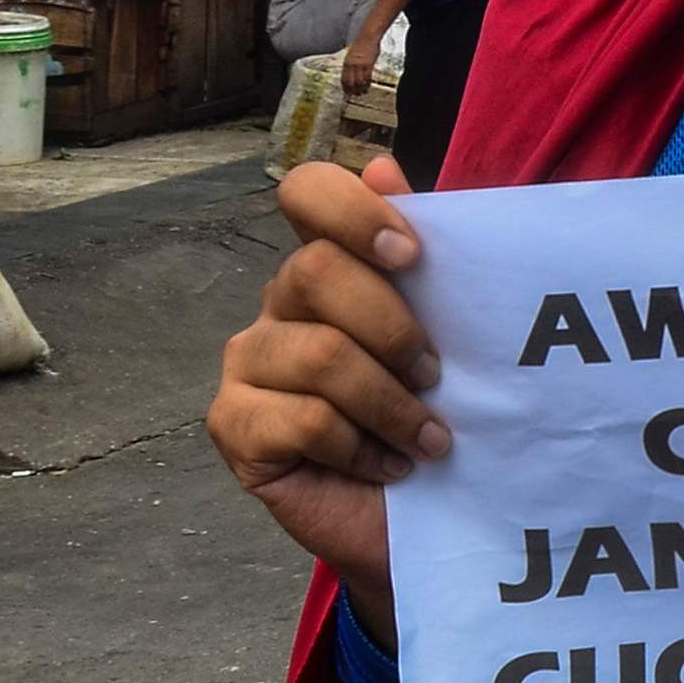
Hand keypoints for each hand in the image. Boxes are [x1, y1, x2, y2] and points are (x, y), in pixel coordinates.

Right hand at [207, 156, 442, 637]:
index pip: (308, 194)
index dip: (353, 211)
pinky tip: (388, 467)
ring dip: (391, 404)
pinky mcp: (234, 426)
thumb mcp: (449, 333)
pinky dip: (360, 447)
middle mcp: (280, 304)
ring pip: (318, 355)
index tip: (412, 255)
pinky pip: (301, 421)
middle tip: (437, 375)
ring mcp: (248, 364)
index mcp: (329, 264)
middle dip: (392, 327)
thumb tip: (384, 166)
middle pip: (316, 271)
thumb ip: (425, 256)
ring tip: (430, 439)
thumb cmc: (436, 413)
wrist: (424, 516)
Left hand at [337, 44, 377, 99]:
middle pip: (350, 82)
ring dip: (361, 89)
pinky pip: (367, 77)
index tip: (347, 92)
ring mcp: (360, 65)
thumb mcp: (352, 55)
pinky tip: (368, 85)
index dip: (345, 87)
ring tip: (363, 92)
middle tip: (355, 95)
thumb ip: (351, 64)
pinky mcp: (368, 64)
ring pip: (359, 82)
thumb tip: (352, 73)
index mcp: (346, 63)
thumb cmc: (361, 44)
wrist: (367, 36)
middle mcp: (352, 65)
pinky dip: (367, 83)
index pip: (343, 79)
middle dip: (353, 91)